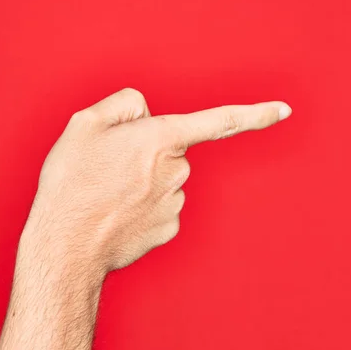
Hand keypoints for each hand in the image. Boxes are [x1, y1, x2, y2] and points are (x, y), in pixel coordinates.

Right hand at [23, 88, 290, 272]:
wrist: (66, 246)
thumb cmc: (71, 184)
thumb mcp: (83, 123)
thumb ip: (124, 104)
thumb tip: (146, 115)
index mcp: (160, 138)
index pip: (218, 121)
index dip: (254, 114)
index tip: (284, 110)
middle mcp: (177, 171)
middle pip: (172, 149)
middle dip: (146, 152)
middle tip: (107, 168)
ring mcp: (176, 204)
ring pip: (165, 179)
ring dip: (142, 181)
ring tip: (106, 194)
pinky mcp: (170, 229)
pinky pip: (162, 206)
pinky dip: (143, 206)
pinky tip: (117, 214)